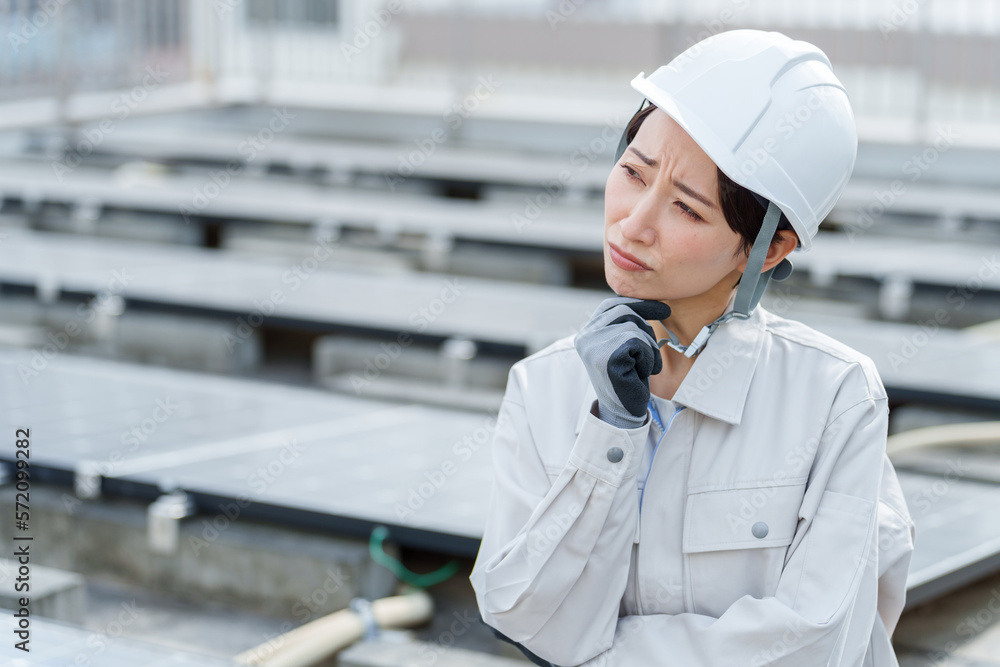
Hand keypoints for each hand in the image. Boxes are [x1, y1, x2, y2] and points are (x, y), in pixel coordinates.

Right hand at [574, 296, 671, 428]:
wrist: (623, 412)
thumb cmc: (628, 378)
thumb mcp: (622, 347)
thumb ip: (624, 326)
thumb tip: (646, 299)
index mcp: (586, 334)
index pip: (610, 305)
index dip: (638, 303)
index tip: (663, 308)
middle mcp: (584, 338)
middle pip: (623, 310)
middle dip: (647, 323)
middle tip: (659, 343)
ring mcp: (593, 347)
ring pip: (633, 326)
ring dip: (649, 345)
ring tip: (645, 365)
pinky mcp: (607, 357)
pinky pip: (638, 341)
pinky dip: (648, 356)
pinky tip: (642, 372)